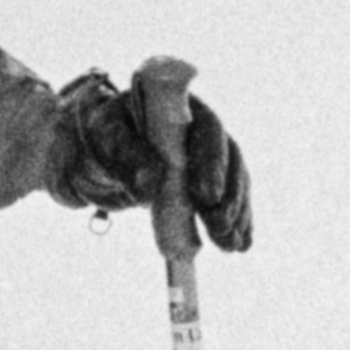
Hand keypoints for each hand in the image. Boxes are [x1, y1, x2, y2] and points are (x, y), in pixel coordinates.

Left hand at [52, 69, 252, 252]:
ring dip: (235, 214)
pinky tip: (241, 243)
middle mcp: (206, 127)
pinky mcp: (215, 178)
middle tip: (218, 226)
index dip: (212, 162)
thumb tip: (150, 182)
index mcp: (184, 106)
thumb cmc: (108, 135)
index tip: (206, 195)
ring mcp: (213, 153)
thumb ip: (127, 154)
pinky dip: (238, 221)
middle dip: (227, 196)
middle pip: (229, 158)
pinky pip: (231, 199)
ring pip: (234, 181)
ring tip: (229, 244)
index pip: (208, 129)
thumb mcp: (108, 138)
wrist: (110, 147)